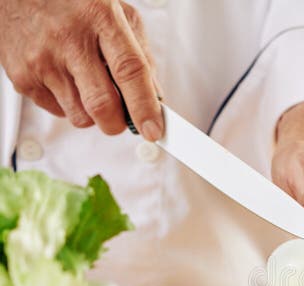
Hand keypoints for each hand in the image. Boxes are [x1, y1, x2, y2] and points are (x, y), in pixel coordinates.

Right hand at [0, 0, 162, 140]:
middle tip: (122, 118)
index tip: (154, 131)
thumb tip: (156, 99)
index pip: (130, 71)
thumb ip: (141, 55)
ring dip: (93, 114)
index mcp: (101, 18)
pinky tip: (66, 80)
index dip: (145, 107)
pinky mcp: (23, 77)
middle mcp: (70, 39)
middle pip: (103, 104)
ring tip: (89, 86)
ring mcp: (43, 59)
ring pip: (81, 116)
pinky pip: (58, 112)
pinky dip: (69, 105)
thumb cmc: (72, 4)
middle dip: (118, 123)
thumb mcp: (116, 14)